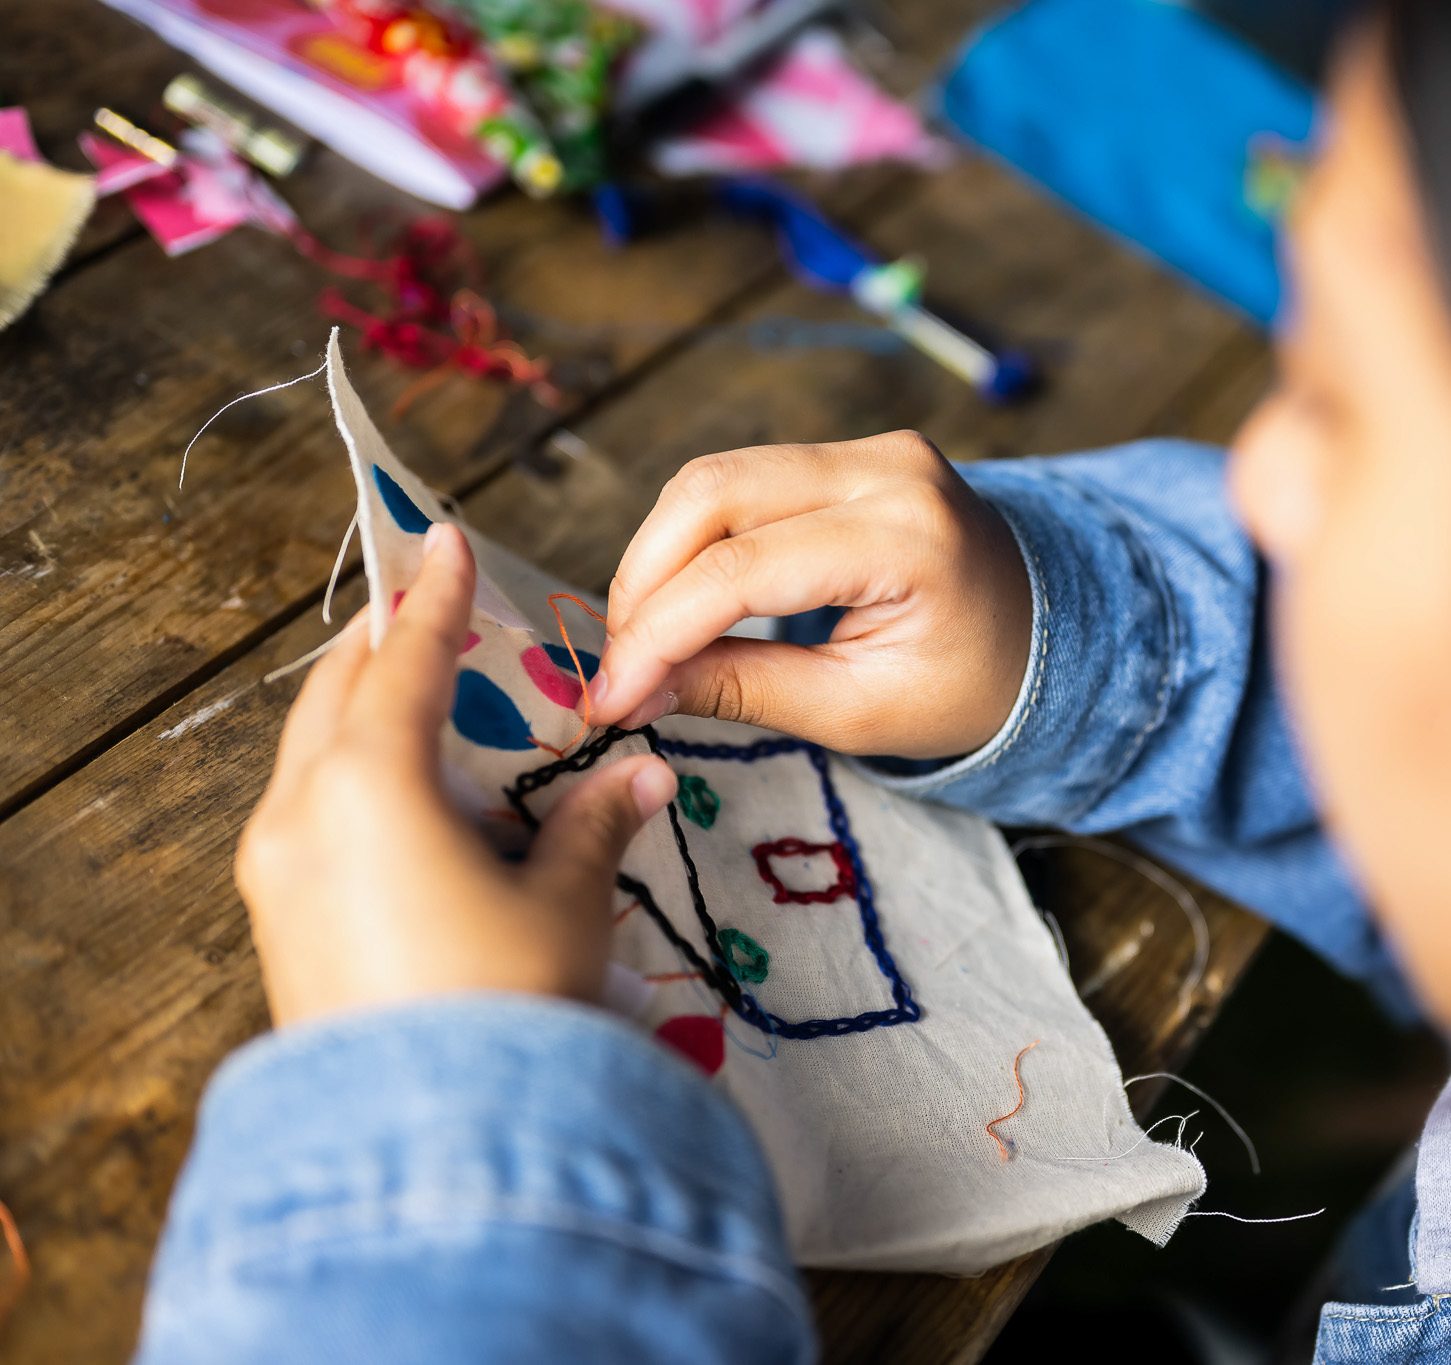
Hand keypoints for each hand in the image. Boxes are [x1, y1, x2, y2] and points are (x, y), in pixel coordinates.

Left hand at [238, 523, 677, 1027]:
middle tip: (437, 620)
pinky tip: (419, 809)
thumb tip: (638, 775)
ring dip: (371, 719)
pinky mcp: (280, 927)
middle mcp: (301, 816)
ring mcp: (277, 875)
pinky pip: (311, 816)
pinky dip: (357, 781)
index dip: (436, 598)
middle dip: (388, 650)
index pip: (405, 662)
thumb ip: (594, 826)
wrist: (436, 1148)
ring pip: (315, 757)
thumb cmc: (507, 1009)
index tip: (441, 539)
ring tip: (440, 715)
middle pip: (336, 697)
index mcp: (370, 787)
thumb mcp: (567, 907)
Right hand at [588, 431, 1032, 758]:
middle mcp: (889, 468)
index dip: (655, 634)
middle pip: (711, 493)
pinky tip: (682, 600)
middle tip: (617, 666)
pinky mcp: (856, 452)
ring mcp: (874, 448)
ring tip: (644, 640)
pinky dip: (697, 538)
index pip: (740, 571)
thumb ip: (744, 690)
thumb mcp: (861, 712)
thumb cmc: (972, 687)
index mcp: (908, 539)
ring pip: (717, 477)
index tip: (606, 698)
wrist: (1053, 638)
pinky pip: (747, 480)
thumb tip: (633, 687)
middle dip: (642, 582)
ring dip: (660, 556)